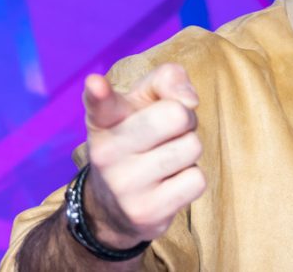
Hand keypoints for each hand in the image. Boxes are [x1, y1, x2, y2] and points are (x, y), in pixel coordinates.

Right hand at [81, 64, 205, 248]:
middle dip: (186, 119)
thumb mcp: (144, 102)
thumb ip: (166, 80)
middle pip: (177, 115)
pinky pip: (196, 181)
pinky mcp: (145, 212)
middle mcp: (106, 152)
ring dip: (189, 150)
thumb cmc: (139, 137)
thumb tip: (190, 100)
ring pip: (192, 147)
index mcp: (103, 120)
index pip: (100, 103)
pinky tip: (169, 183)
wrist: (114, 207)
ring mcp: (124, 185)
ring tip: (167, 158)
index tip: (95, 83)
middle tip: (170, 132)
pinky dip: (191, 179)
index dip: (99, 93)